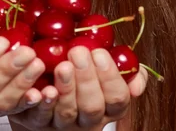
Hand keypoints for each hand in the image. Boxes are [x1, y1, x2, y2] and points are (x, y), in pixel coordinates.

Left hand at [9, 47, 148, 129]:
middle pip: (92, 107)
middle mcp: (87, 120)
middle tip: (78, 52)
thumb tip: (138, 79)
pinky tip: (41, 89)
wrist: (42, 86)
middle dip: (87, 79)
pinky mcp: (37, 123)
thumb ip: (123, 70)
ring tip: (62, 66)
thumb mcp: (103, 68)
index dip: (110, 77)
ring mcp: (62, 124)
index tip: (99, 52)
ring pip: (67, 112)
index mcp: (107, 107)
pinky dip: (40, 102)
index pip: (117, 99)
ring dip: (66, 89)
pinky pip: (39, 116)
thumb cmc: (79, 72)